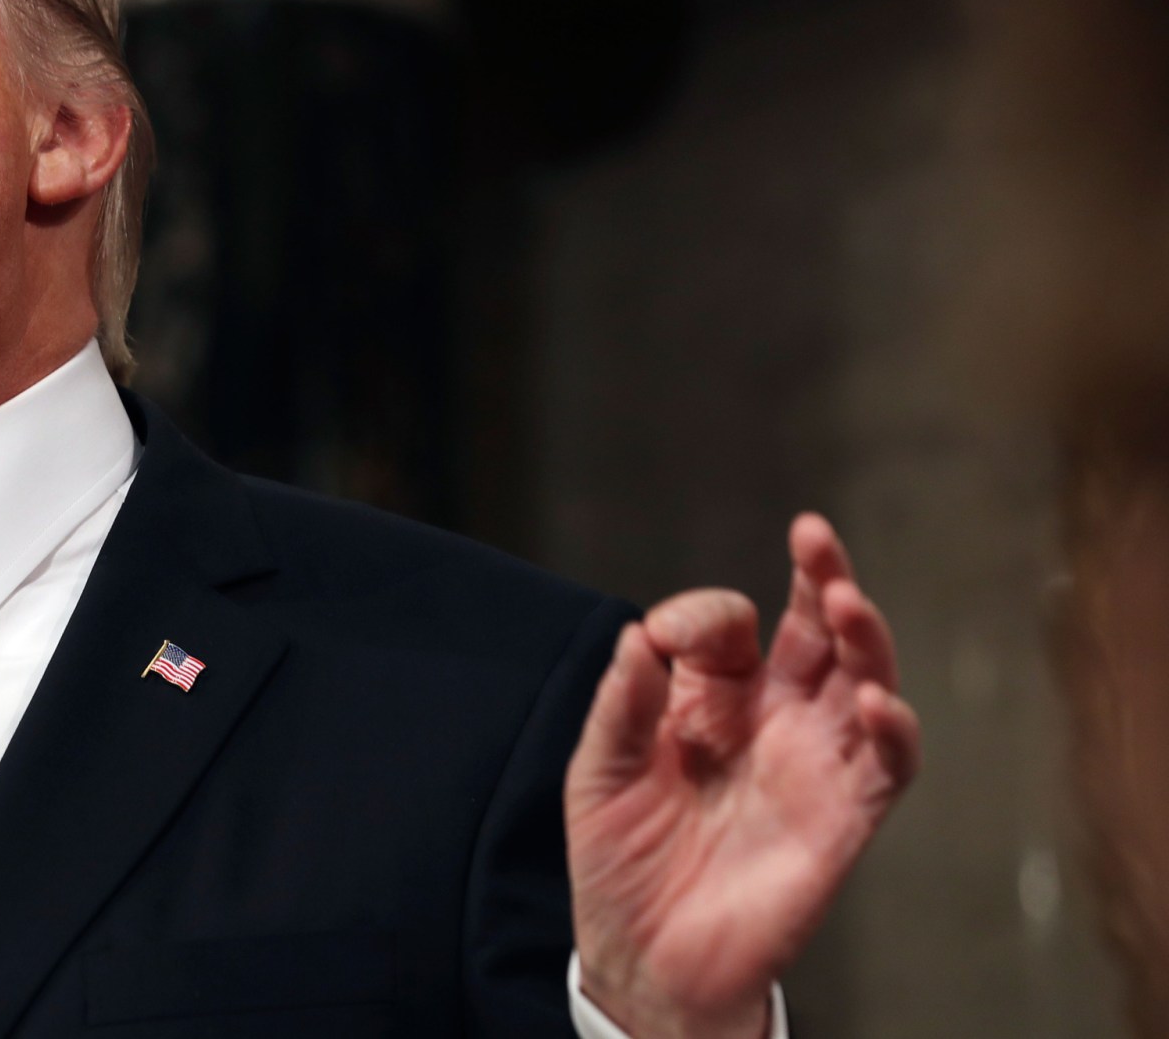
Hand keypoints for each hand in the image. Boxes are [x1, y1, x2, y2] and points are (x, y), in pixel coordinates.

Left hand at [564, 514, 919, 1038]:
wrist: (644, 956)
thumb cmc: (620, 861)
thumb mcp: (598, 771)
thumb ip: (621, 704)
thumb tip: (638, 634)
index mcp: (709, 699)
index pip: (726, 627)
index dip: (701, 616)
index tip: (664, 639)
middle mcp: (771, 720)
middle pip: (815, 633)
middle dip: (821, 578)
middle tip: (814, 536)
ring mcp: (812, 765)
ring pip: (862, 682)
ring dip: (864, 639)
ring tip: (846, 601)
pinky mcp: (842, 819)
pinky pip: (886, 766)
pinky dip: (893, 730)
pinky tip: (876, 698)